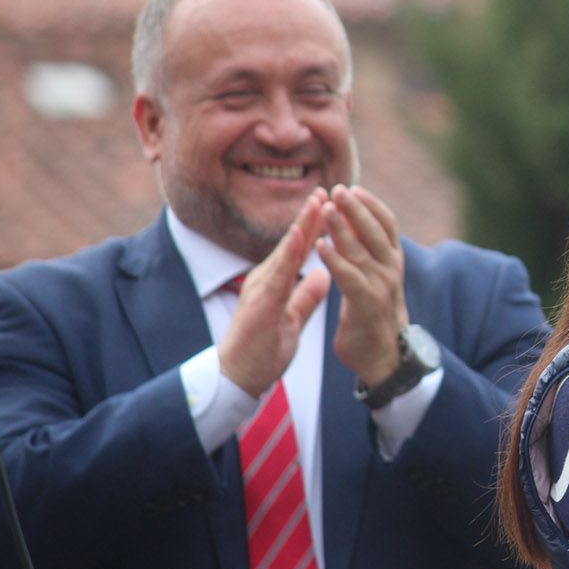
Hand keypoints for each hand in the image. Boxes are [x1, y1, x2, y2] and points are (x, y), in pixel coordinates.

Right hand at [218, 189, 332, 396]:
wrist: (238, 379)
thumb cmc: (263, 352)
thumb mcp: (293, 319)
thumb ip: (306, 297)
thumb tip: (323, 277)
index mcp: (276, 284)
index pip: (298, 251)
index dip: (315, 228)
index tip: (331, 206)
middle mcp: (267, 280)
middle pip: (292, 243)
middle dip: (310, 216)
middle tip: (328, 190)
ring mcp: (261, 289)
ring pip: (285, 251)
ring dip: (302, 225)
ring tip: (318, 202)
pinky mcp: (260, 303)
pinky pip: (278, 274)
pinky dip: (290, 253)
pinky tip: (300, 235)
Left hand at [317, 185, 409, 386]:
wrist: (384, 358)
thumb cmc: (374, 316)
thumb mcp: (376, 279)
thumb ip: (367, 256)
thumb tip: (357, 230)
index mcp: (393, 261)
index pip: (387, 224)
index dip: (371, 205)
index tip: (354, 188)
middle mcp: (391, 270)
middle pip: (375, 231)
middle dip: (356, 208)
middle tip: (338, 188)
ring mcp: (381, 286)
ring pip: (361, 250)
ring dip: (342, 227)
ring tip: (326, 208)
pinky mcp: (366, 304)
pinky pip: (349, 277)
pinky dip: (334, 259)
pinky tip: (319, 246)